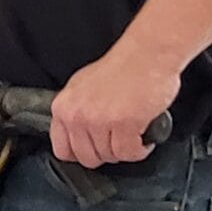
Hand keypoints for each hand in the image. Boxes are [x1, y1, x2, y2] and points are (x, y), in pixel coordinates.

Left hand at [51, 46, 180, 165]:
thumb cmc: (124, 65)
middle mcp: (78, 114)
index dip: (81, 153)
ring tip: (133, 134)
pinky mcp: (123, 124)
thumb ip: (78, 111)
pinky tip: (143, 137)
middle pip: (87, 158)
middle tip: (118, 141)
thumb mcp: (85, 86)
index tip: (93, 150)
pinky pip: (129, 153)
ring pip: (109, 156)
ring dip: (125, 150)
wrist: (149, 52)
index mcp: (64, 106)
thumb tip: (78, 134)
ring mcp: (99, 120)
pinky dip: (139, 149)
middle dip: (106, 153)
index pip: (62, 149)